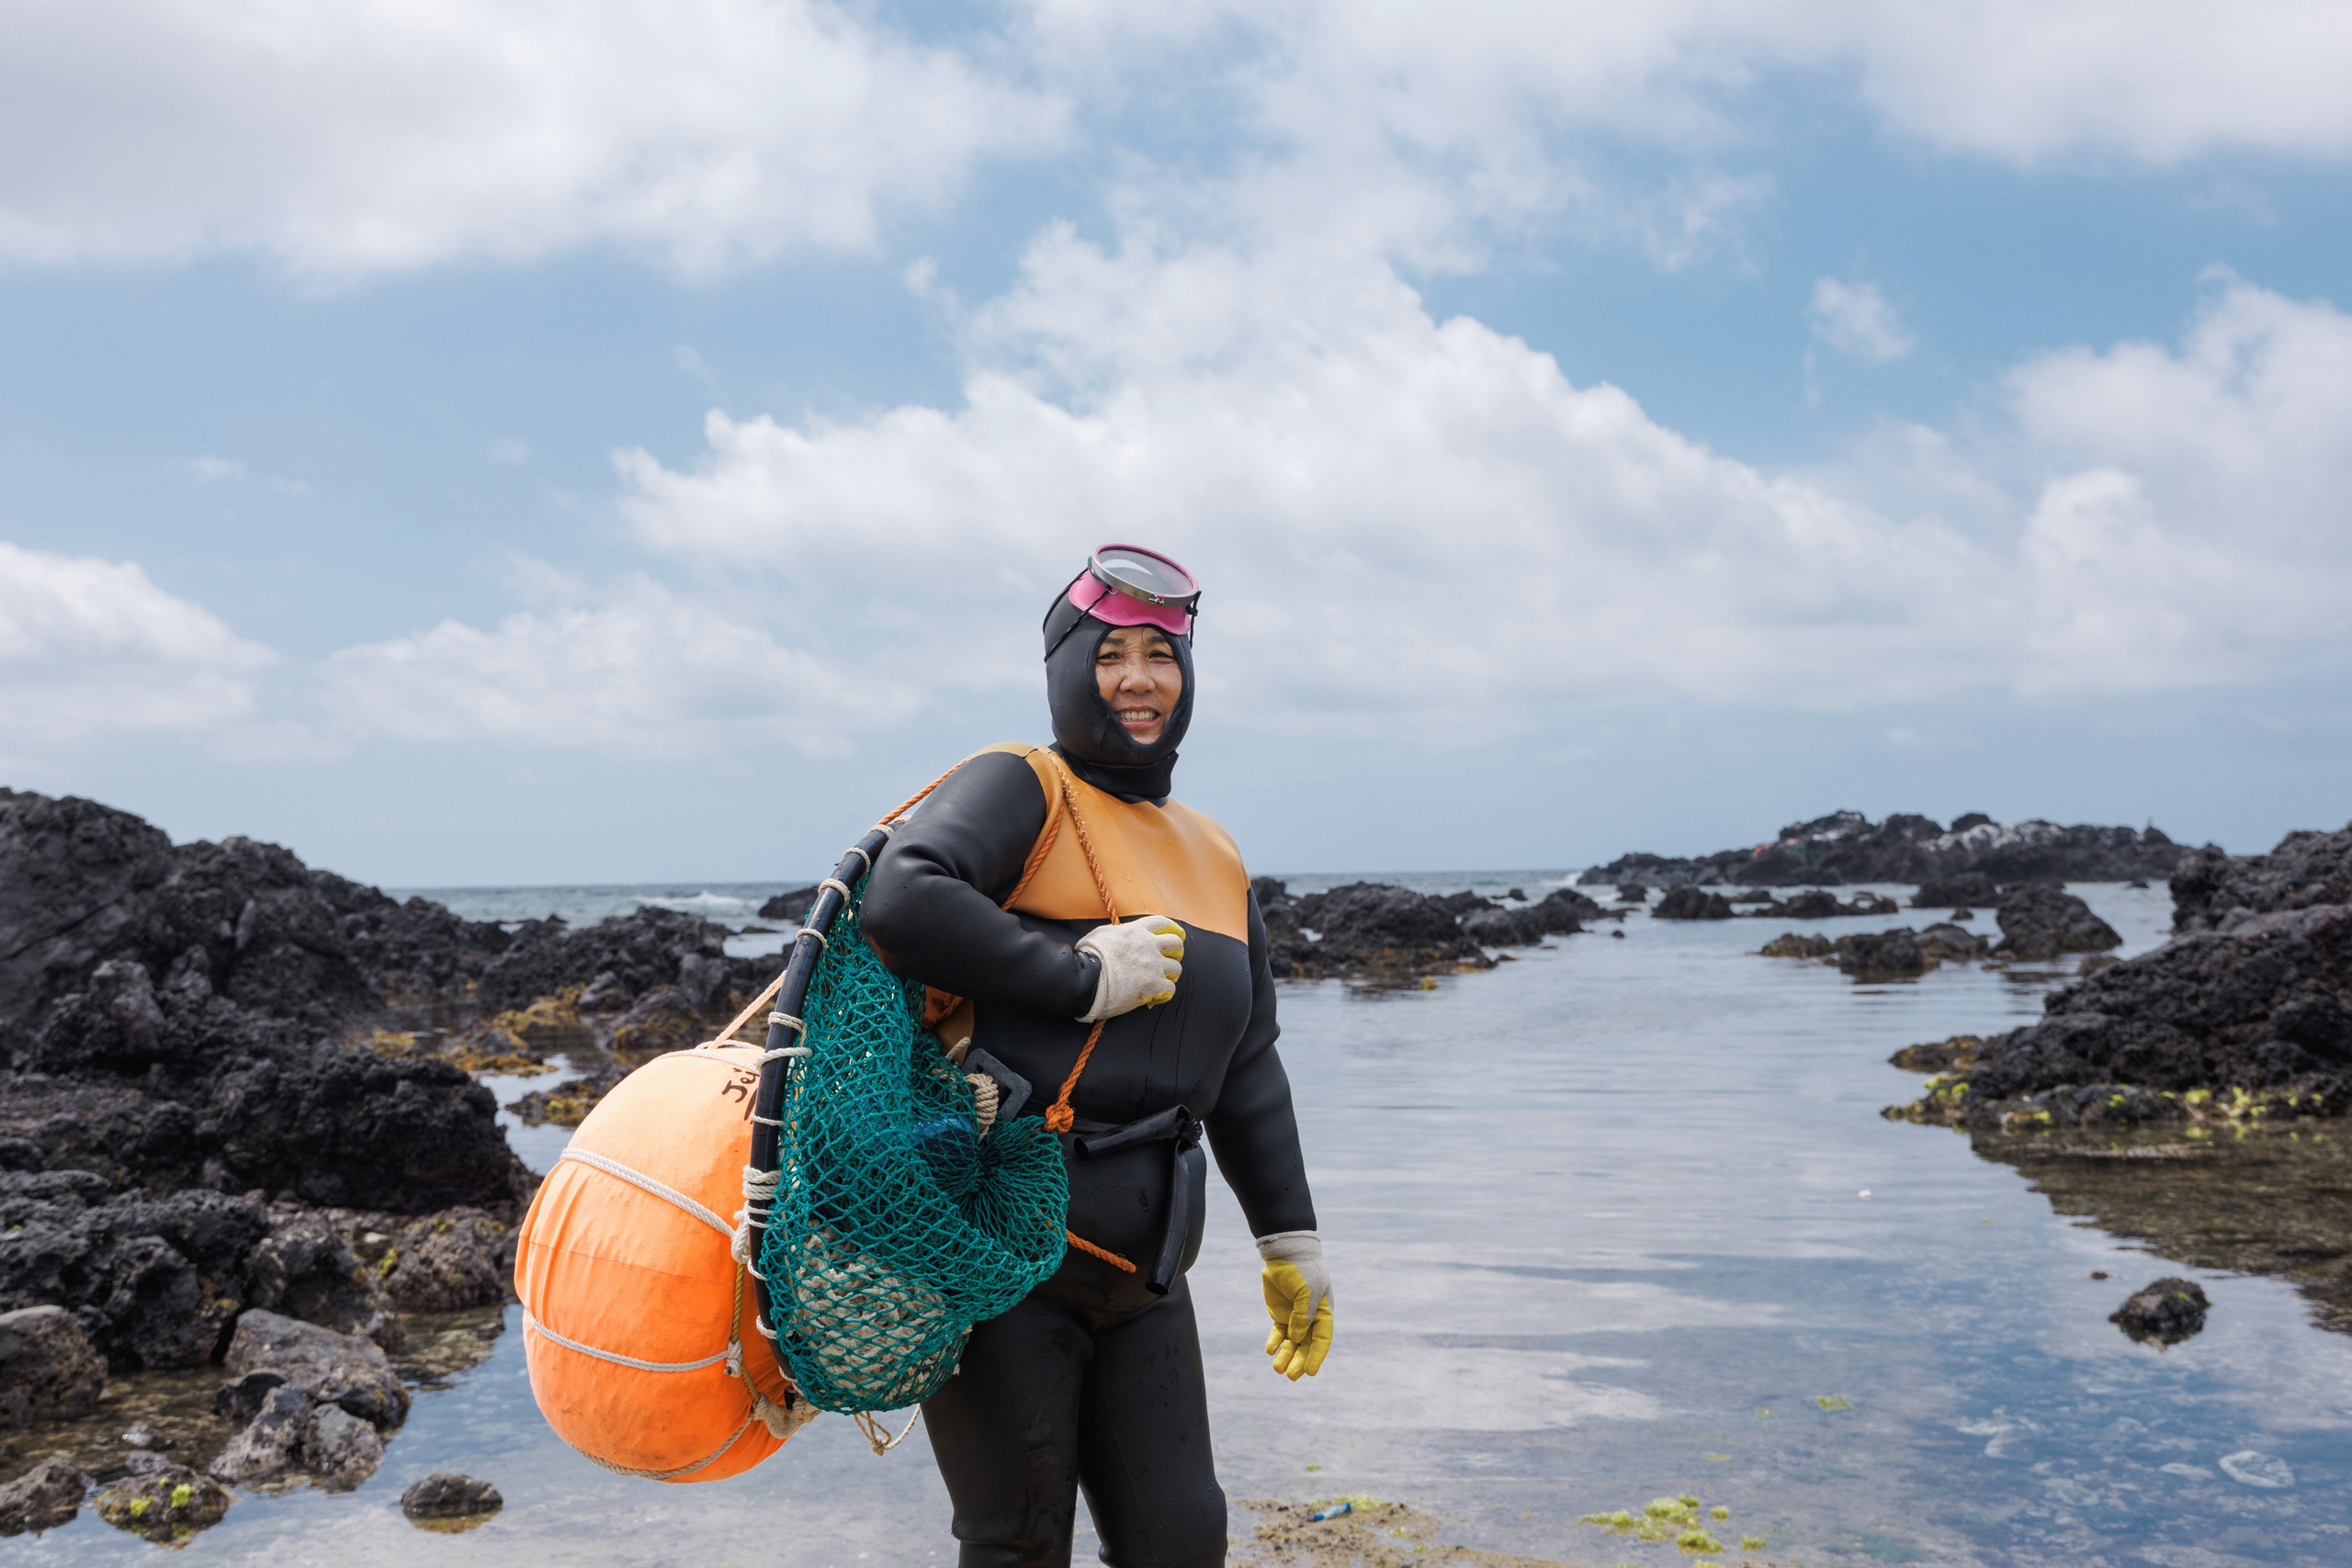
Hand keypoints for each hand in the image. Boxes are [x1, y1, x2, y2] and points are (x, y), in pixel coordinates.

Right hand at [1075, 917, 1184, 1021]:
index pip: (1162, 923)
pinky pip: (1170, 989)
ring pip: (1176, 968)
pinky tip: (1155, 997)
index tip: (1174, 935)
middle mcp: (1149, 946)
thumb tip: (1117, 935)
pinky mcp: (1154, 985)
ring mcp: (1153, 966)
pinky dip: (1164, 993)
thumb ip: (1115, 932)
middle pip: (1176, 944)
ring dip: (1170, 975)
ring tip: (1161, 981)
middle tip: (1170, 959)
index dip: (1171, 929)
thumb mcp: (1100, 934)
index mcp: (1136, 931)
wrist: (1087, 979)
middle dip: (1176, 952)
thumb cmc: (1088, 956)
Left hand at [1256, 1232, 1332, 1379]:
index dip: (1317, 1356)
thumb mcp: (1307, 1291)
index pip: (1322, 1339)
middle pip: (1306, 1346)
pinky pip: (1278, 1333)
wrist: (1285, 1254)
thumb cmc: (1302, 1271)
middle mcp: (1310, 1318)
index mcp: (1324, 1313)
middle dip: (1299, 1362)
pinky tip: (1270, 1350)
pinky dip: (1274, 1341)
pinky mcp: (1279, 1314)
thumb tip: (1296, 1338)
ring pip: (1291, 1343)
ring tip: (1277, 1369)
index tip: (1310, 1372)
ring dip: (1286, 1356)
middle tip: (1290, 1376)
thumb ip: (1303, 1315)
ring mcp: (1294, 1317)